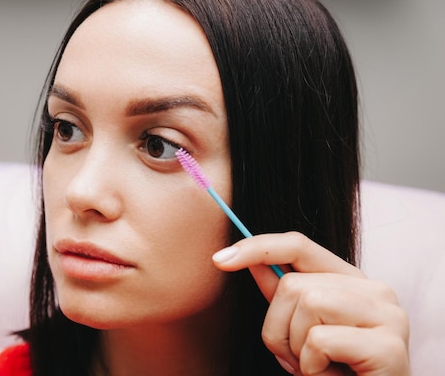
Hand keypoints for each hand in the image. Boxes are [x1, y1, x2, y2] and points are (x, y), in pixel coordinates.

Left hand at [213, 232, 410, 375]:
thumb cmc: (336, 372)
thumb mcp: (300, 330)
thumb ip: (280, 295)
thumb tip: (251, 258)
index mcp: (352, 281)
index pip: (299, 246)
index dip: (256, 248)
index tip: (219, 259)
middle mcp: (375, 290)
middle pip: (292, 284)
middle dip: (278, 327)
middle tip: (298, 359)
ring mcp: (387, 315)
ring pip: (307, 305)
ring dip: (295, 348)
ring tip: (317, 368)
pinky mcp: (389, 345)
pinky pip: (320, 341)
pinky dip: (312, 367)